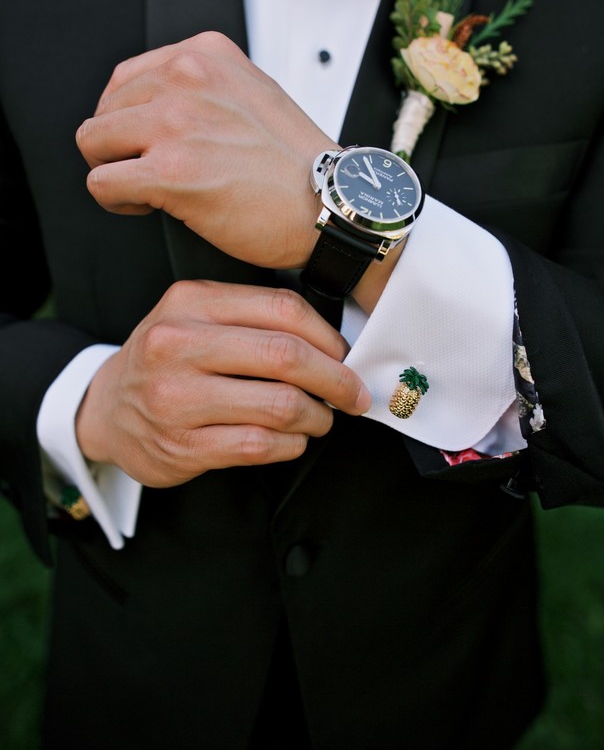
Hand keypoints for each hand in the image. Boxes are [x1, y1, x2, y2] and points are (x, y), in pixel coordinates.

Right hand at [75, 281, 369, 487]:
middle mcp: (178, 345)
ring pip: (280, 405)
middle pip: (286, 356)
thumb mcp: (194, 317)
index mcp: (190, 302)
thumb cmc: (166, 360)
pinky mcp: (181, 446)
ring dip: (317, 416)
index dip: (328, 337)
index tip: (346, 356)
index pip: (282, 309)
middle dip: (336, 379)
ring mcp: (176, 398)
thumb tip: (333, 343)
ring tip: (319, 418)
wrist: (105, 409)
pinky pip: (260, 445)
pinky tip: (291, 439)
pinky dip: (291, 444)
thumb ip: (253, 317)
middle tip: (353, 394)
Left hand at [76, 32, 335, 268]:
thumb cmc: (297, 164)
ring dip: (115, 171)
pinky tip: (150, 207)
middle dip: (121, 147)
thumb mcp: (254, 91)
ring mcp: (176, 124)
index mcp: (204, 55)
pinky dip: (118, 201)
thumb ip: (204, 86)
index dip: (132, 120)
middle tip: (153, 172)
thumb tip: (154, 105)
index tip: (156, 145)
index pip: (125, 78)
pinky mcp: (170, 172)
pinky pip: (101, 183)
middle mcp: (186, 79)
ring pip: (92, 143)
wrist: (332, 204)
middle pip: (104, 111)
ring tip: (149, 190)